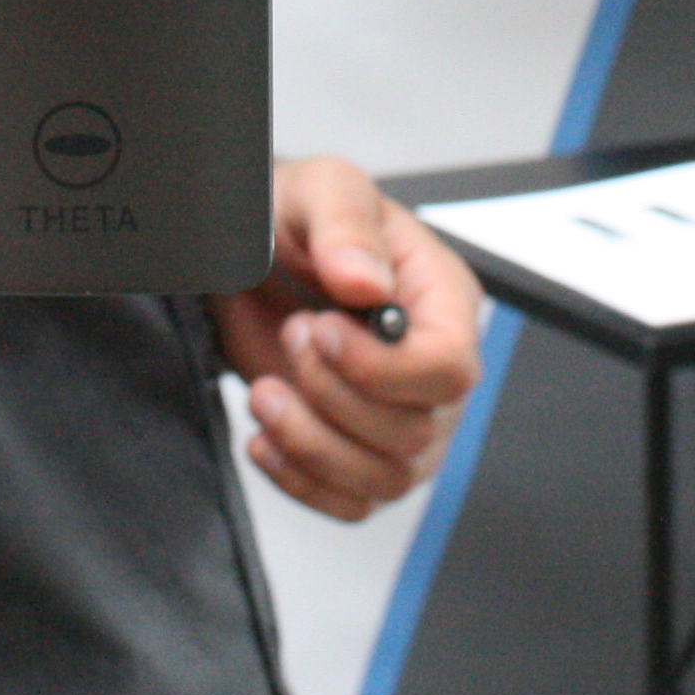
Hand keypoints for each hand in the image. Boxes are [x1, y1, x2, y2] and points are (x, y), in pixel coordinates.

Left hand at [213, 157, 483, 521]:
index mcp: (441, 299)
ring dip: (311, 444)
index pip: (450, 367)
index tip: (321, 328)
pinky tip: (266, 438)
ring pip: (386, 479)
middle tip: (291, 337)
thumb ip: (345, 225)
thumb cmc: (293, 218)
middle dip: (333, 396)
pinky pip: (351, 504)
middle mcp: (429, 366)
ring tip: (265, 392)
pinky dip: (301, 482)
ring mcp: (398, 417)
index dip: (383, 367)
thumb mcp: (317, 190)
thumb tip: (368, 284)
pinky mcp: (356, 453)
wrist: (243, 258)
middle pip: (416, 433)